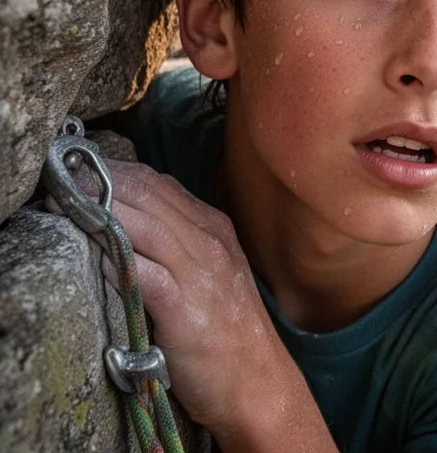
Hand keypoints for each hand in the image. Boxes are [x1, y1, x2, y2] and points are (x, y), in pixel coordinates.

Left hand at [54, 160, 299, 434]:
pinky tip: (89, 248)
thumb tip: (133, 222)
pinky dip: (112, 254)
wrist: (257, 379)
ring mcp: (199, 272)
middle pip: (149, 196)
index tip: (82, 172)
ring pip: (143, 224)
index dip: (117, 174)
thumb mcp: (212, 273)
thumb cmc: (229, 331)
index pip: (160, 184)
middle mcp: (209, 242)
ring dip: (99, 211)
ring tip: (64, 206)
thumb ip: (181, 245)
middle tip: (63, 182)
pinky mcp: (184, 306)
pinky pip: (141, 270)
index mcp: (215, 229)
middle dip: (101, 184)